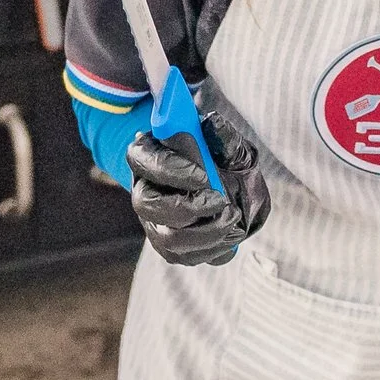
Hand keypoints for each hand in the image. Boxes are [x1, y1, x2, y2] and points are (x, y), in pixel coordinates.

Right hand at [126, 105, 268, 265]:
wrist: (235, 193)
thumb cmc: (225, 162)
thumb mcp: (231, 146)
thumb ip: (224, 137)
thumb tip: (213, 124)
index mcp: (151, 155)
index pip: (144, 159)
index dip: (170, 169)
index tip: (204, 175)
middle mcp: (145, 189)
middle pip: (146, 204)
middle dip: (186, 206)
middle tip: (221, 200)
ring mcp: (153, 221)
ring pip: (165, 237)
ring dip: (205, 231)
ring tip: (232, 217)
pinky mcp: (167, 245)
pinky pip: (181, 255)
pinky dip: (210, 248)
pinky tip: (229, 233)